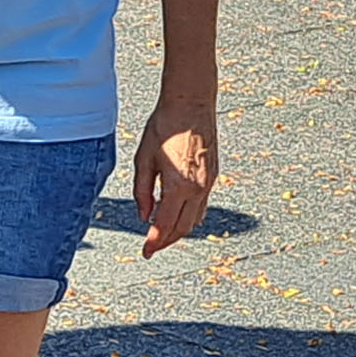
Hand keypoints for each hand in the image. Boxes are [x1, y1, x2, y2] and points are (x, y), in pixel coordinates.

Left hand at [133, 95, 218, 256]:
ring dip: (179, 229)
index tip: (145, 252)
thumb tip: (143, 215)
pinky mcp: (213, 175)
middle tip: (151, 247)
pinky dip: (189, 214)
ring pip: (196, 218)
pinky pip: (202, 204)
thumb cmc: (164, 126)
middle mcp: (198, 187)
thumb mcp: (143, 159)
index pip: (166, 224)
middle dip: (167, 240)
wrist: (191, 104)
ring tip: (161, 234)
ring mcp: (209, 182)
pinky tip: (176, 213)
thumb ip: (142, 191)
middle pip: (184, 227)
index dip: (154, 242)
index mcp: (179, 185)